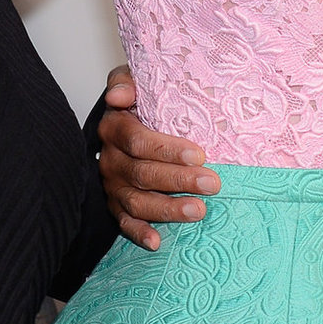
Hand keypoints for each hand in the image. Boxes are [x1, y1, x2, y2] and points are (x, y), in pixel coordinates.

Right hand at [96, 65, 216, 250]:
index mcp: (114, 127)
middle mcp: (109, 158)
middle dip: (178, 180)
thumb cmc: (139, 101)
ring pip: (136, 201)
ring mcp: (112, 184)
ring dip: (167, 209)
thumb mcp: (133, 81)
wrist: (125, 118)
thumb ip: (126, 82)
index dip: (167, 149)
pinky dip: (138, 233)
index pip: (137, 140)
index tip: (198, 154)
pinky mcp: (115, 204)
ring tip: (198, 211)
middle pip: (141, 173)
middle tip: (212, 183)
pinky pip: (123, 222)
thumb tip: (120, 95)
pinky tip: (157, 242)